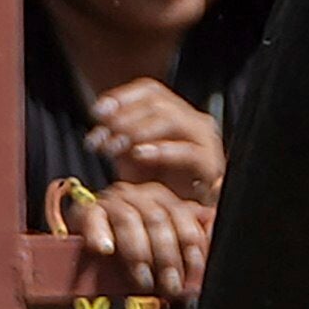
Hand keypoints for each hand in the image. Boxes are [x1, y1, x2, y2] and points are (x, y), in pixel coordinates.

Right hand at [55, 174, 213, 304]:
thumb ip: (189, 249)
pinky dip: (100, 235)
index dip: (191, 251)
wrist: (91, 252)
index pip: (186, 222)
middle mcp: (141, 194)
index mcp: (166, 200)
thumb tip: (209, 255)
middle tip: (169, 286)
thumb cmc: (135, 253)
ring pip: (130, 220)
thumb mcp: (166, 251)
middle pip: (159, 221)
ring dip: (138, 254)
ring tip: (143, 280)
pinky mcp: (86, 210)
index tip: (193, 277)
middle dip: (167, 258)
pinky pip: (94, 218)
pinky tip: (106, 250)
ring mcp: (113, 200)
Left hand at [88, 78, 224, 201]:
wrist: (177, 218)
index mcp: (175, 114)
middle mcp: (193, 122)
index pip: (150, 90)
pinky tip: (140, 154)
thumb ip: (118, 135)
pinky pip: (188, 151)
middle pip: (158, 102)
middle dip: (124, 118)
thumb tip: (101, 121)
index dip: (122, 97)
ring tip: (117, 146)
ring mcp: (205, 141)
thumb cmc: (157, 187)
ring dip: (138, 130)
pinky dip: (162, 151)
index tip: (97, 112)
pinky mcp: (211, 165)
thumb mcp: (129, 156)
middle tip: (104, 135)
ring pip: (173, 119)